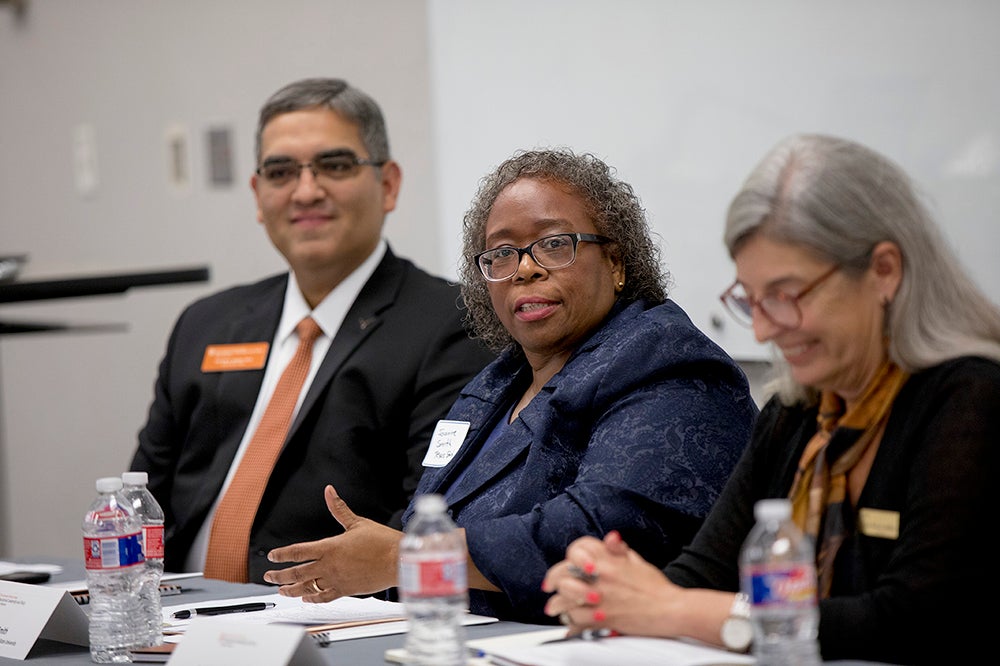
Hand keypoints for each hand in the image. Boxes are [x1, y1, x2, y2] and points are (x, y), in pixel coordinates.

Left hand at [263, 485, 402, 601]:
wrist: (397, 560)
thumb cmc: (381, 541)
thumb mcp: (357, 522)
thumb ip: (339, 508)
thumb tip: (329, 491)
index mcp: (329, 547)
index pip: (298, 551)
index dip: (282, 554)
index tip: (272, 557)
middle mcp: (329, 565)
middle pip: (296, 572)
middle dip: (279, 576)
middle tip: (269, 577)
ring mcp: (336, 579)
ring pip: (306, 588)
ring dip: (291, 590)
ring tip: (282, 591)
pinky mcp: (345, 590)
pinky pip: (323, 597)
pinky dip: (312, 598)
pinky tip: (306, 598)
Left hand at [541, 530, 681, 637]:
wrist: (671, 609)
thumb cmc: (657, 588)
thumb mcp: (638, 562)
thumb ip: (619, 550)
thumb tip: (610, 538)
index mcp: (609, 559)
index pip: (577, 550)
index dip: (567, 558)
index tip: (562, 567)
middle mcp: (602, 576)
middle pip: (564, 573)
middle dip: (553, 580)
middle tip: (549, 588)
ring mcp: (601, 597)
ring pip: (566, 597)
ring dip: (558, 603)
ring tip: (554, 607)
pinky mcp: (603, 618)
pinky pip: (577, 619)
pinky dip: (571, 621)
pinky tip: (569, 621)